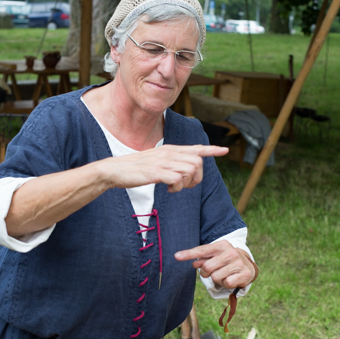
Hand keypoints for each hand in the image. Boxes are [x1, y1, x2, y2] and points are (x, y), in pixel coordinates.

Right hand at [105, 144, 227, 192]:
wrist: (115, 170)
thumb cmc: (134, 168)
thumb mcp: (155, 161)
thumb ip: (169, 162)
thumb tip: (182, 170)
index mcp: (169, 150)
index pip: (195, 148)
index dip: (211, 150)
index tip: (224, 150)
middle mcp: (169, 153)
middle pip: (197, 162)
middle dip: (197, 178)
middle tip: (186, 186)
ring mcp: (163, 162)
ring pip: (190, 171)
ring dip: (186, 184)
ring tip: (174, 188)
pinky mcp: (156, 173)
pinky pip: (177, 180)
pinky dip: (176, 188)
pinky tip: (167, 190)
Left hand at [174, 240, 255, 289]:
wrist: (248, 265)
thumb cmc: (226, 260)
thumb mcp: (215, 256)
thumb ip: (203, 259)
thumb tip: (194, 263)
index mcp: (221, 245)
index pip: (202, 250)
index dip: (188, 254)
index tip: (176, 256)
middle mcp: (231, 252)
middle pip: (207, 267)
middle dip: (206, 273)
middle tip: (212, 271)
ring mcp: (238, 263)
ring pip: (216, 277)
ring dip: (217, 279)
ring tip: (224, 274)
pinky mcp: (245, 274)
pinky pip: (226, 284)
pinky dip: (226, 284)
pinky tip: (231, 278)